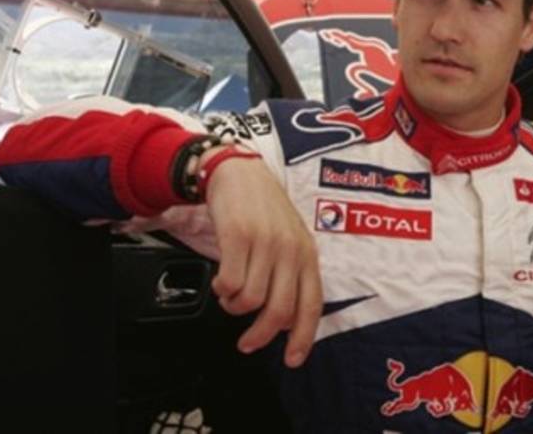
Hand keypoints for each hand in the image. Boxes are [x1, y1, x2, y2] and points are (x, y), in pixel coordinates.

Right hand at [204, 154, 321, 366]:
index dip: (302, 337)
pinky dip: (222, 290)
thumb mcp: (290, 239)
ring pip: (251, 300)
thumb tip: (285, 320)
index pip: (311, 305)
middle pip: (278, 310)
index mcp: (307, 254)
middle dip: (260, 335)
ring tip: (230, 296)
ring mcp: (265, 243)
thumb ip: (292, 275)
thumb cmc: (264, 209)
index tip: (292, 360)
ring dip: (235, 307)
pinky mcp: (238, 236)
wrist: (240, 171)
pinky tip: (221, 282)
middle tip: (246, 343)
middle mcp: (290, 250)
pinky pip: (229, 282)